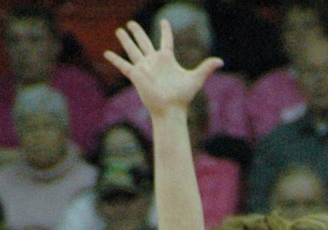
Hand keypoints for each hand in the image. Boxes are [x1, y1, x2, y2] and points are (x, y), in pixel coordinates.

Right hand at [105, 19, 222, 118]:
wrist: (170, 109)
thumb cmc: (182, 96)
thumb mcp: (195, 79)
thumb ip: (206, 68)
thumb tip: (221, 61)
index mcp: (167, 59)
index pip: (166, 41)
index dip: (165, 31)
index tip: (164, 22)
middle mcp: (154, 61)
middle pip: (144, 42)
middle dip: (138, 32)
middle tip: (131, 23)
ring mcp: (144, 67)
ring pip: (133, 49)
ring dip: (125, 40)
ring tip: (119, 31)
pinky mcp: (135, 75)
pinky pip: (123, 65)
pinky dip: (115, 59)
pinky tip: (106, 53)